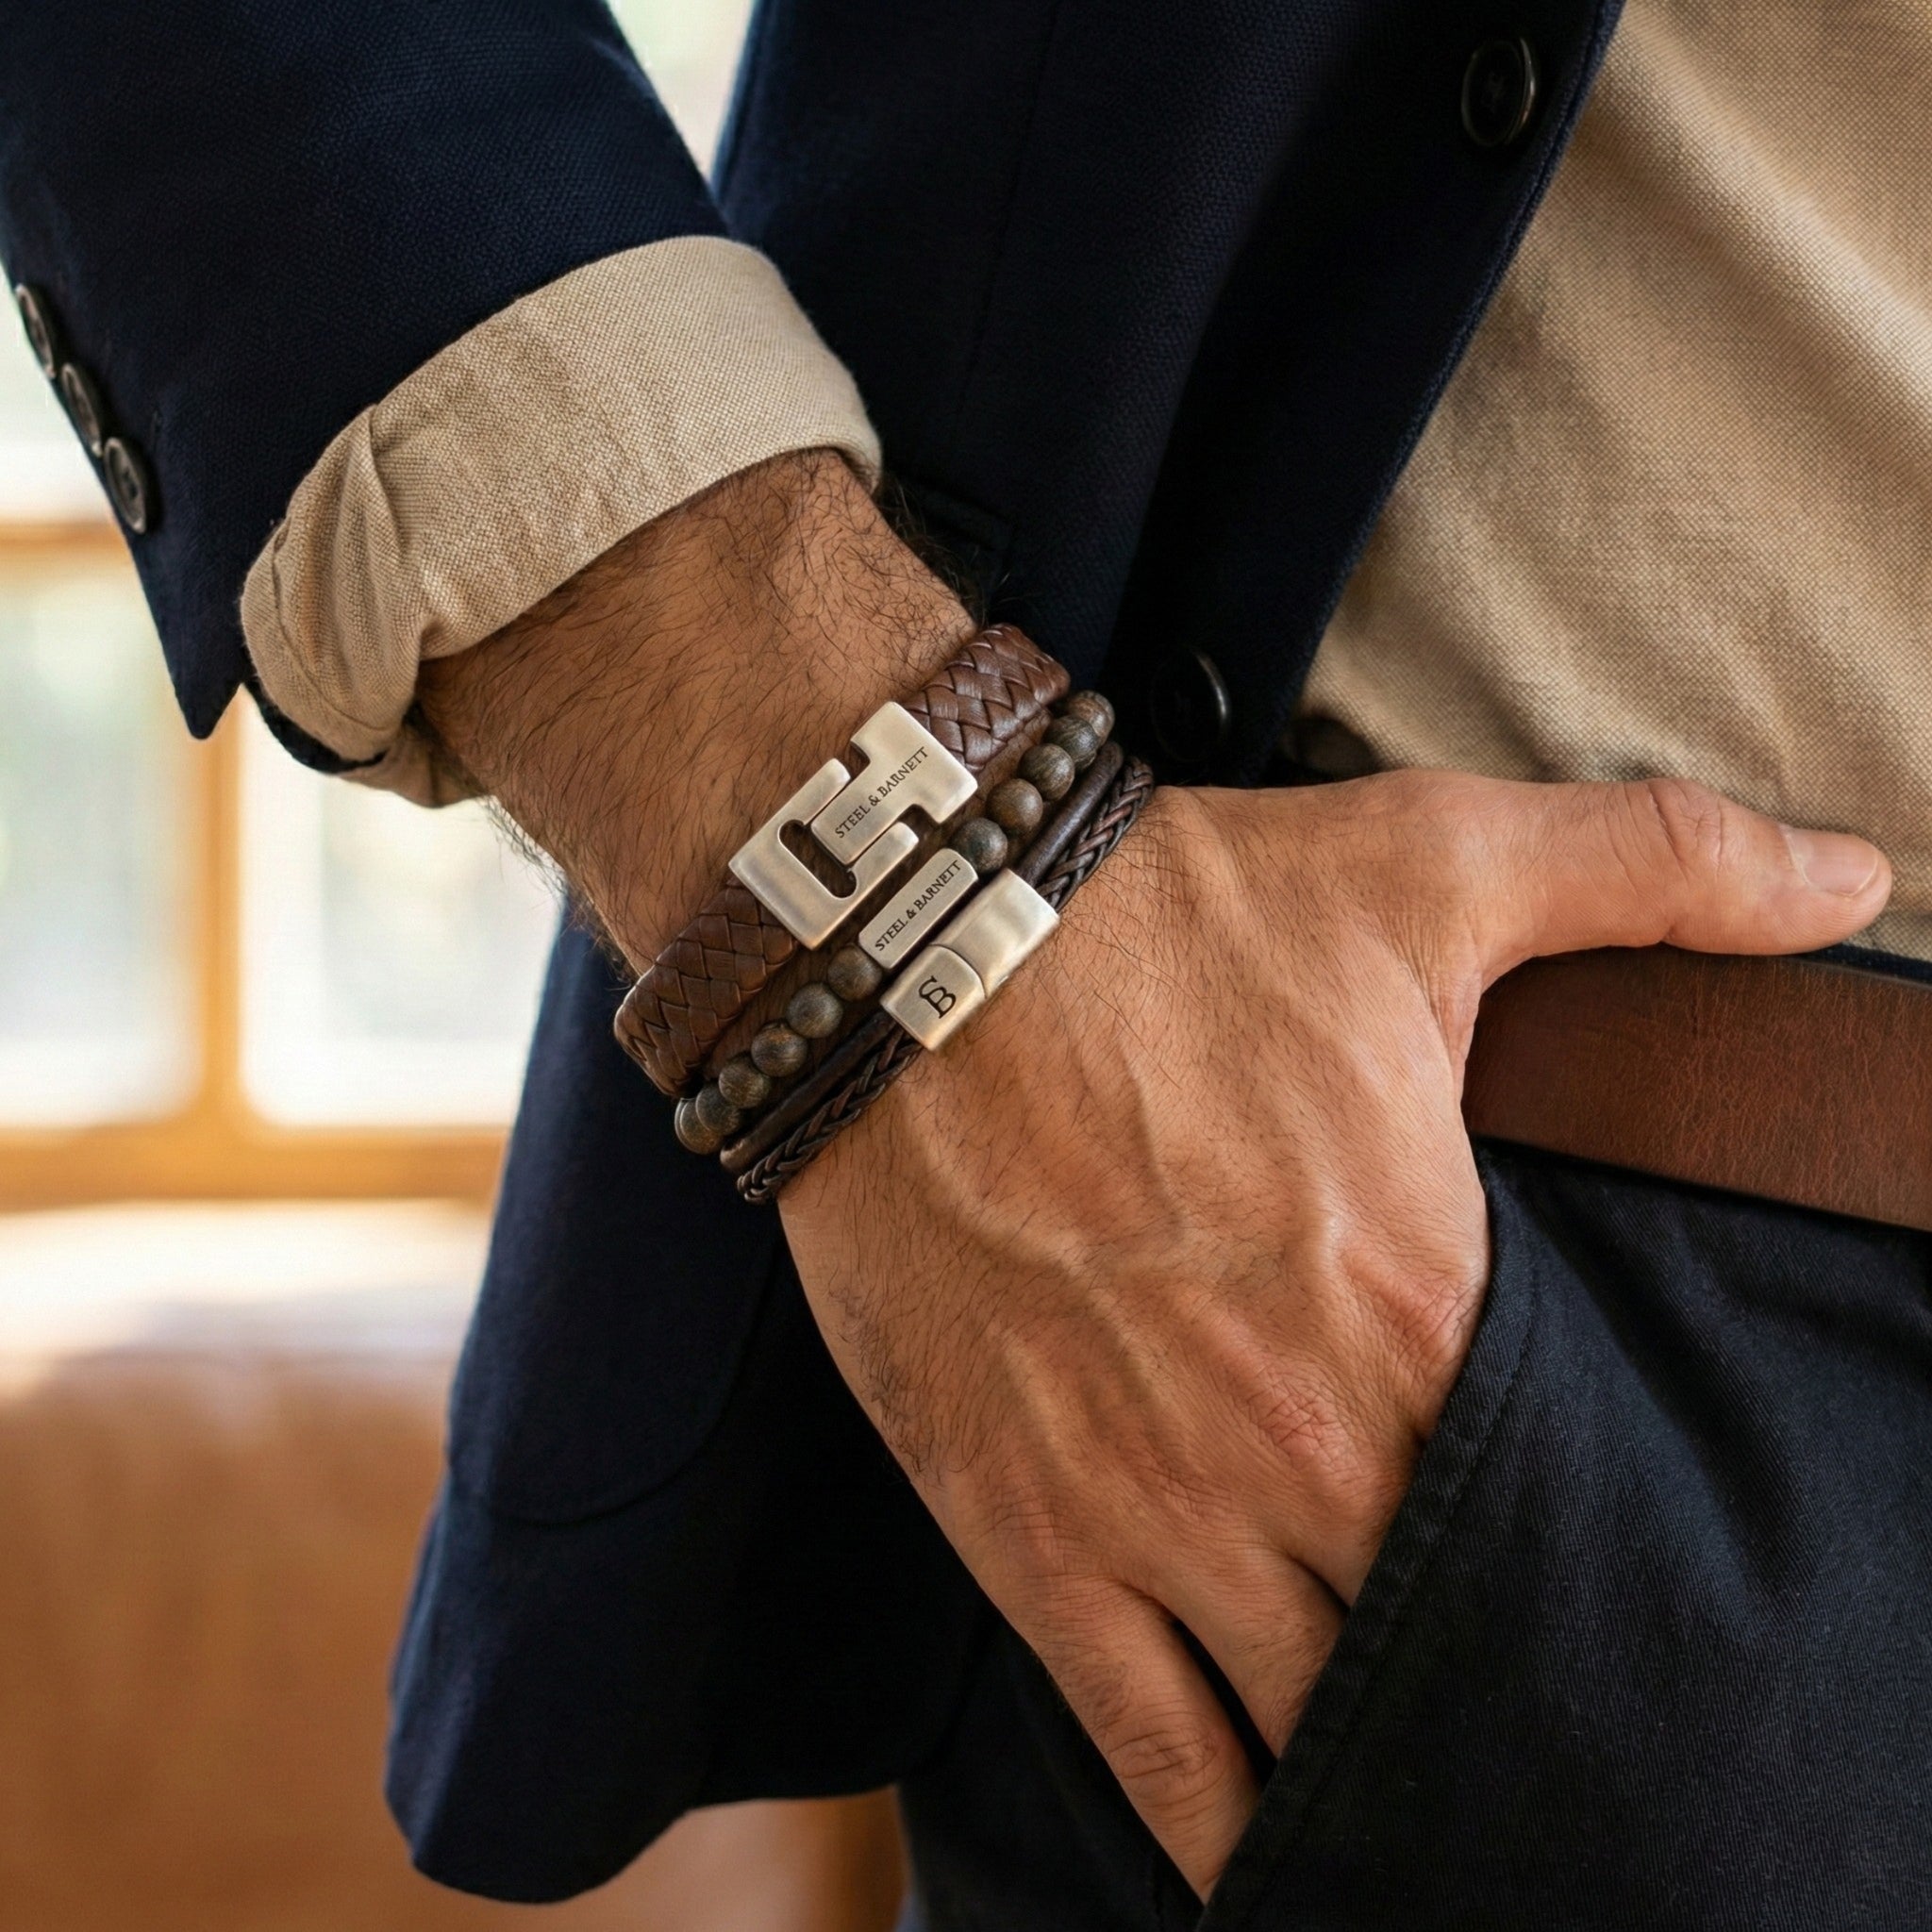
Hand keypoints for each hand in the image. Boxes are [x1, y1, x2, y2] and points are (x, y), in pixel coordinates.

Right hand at [778, 771, 1888, 1895]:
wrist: (917, 956)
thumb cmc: (1176, 920)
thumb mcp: (1434, 861)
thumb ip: (1660, 865)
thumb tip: (1850, 871)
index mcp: (1422, 1308)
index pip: (1559, 1512)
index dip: (1599, 1567)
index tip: (1616, 1595)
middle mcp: (1304, 1444)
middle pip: (1441, 1636)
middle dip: (1491, 1674)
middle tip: (1540, 1716)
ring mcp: (1159, 1509)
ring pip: (1313, 1718)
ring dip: (1377, 1767)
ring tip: (1432, 1792)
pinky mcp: (1027, 1531)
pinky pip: (1148, 1740)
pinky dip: (1223, 1827)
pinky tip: (1273, 1865)